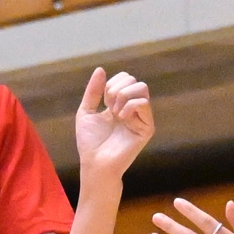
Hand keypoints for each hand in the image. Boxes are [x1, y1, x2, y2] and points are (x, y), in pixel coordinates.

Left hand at [74, 67, 152, 187]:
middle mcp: (133, 109)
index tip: (103, 102)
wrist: (95, 163)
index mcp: (120, 104)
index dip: (112, 84)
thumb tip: (101, 69)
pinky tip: (121, 118)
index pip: (125, 79)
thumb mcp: (86, 111)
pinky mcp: (147, 127)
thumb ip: (93, 91)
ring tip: (115, 113)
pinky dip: (129, 106)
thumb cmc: (90, 142)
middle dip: (116, 89)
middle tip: (109, 107)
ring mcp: (141, 118)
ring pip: (141, 88)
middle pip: (133, 80)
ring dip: (123, 96)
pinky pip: (143, 103)